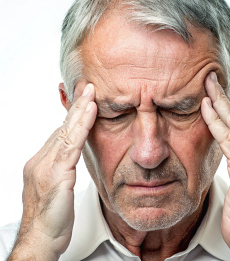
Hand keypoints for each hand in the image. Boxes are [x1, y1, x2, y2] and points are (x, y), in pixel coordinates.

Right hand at [8, 84, 96, 260]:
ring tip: (91, 93)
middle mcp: (42, 160)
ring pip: (66, 132)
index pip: (60, 132)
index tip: (83, 100)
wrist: (40, 241)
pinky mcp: (56, 176)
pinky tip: (90, 112)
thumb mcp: (57, 187)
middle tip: (87, 87)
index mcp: (42, 162)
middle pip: (62, 127)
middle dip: (76, 106)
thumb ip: (63, 167)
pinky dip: (81, 126)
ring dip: (80, 110)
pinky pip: (71, 146)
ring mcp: (47, 167)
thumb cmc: (51, 217)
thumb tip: (72, 153)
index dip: (72, 115)